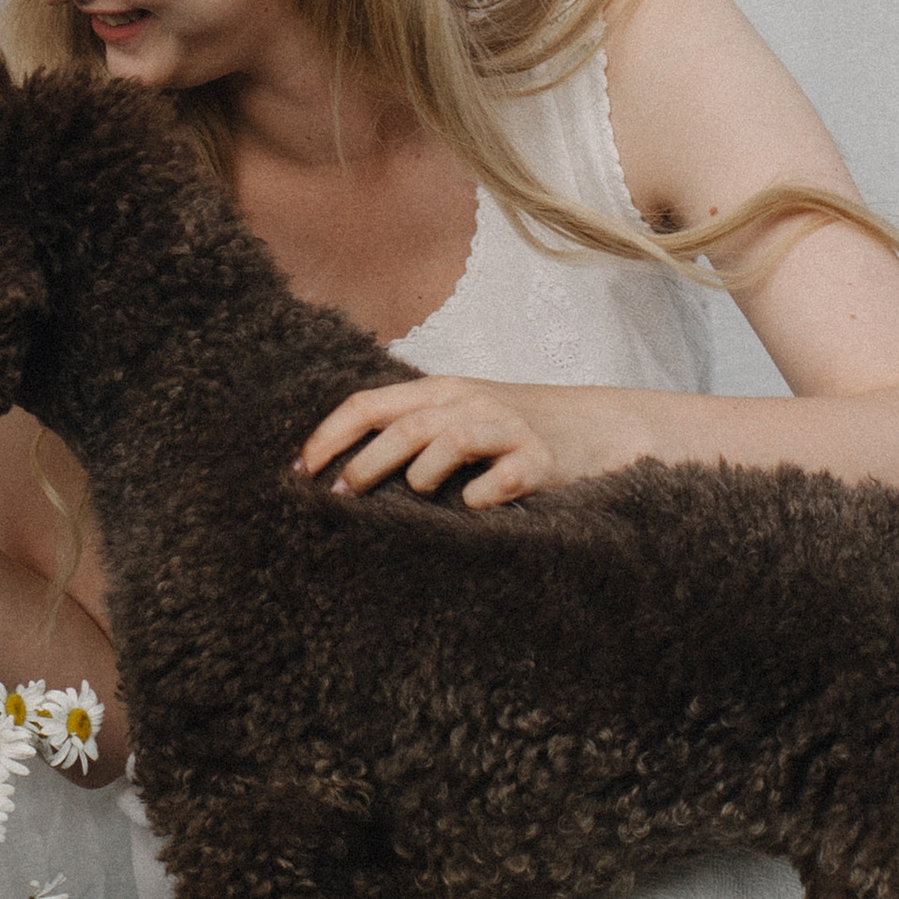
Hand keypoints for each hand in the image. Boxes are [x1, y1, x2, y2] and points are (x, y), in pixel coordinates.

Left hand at [296, 375, 596, 510]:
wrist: (600, 426)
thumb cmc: (514, 428)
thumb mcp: (459, 414)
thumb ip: (408, 429)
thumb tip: (339, 469)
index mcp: (440, 391)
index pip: (369, 404)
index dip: (329, 436)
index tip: (299, 470)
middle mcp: (470, 402)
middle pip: (405, 427)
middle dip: (365, 463)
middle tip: (342, 497)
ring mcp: (508, 428)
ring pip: (450, 441)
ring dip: (422, 473)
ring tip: (416, 494)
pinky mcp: (541, 460)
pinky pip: (502, 478)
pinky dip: (479, 496)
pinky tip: (472, 507)